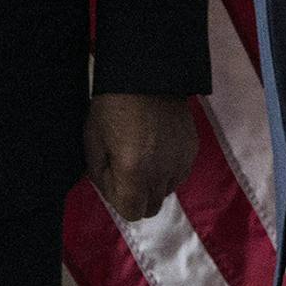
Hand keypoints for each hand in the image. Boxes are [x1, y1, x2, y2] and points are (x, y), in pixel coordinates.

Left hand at [84, 93, 198, 220]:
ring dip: (152, 182)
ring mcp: (181, 161)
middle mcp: (162, 172)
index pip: (132, 213)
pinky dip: (167, 167)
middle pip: (151, 207)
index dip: (117, 198)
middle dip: (136, 195)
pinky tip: (157, 144)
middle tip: (124, 168)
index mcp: (135, 172)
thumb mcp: (93, 140)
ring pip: (166, 191)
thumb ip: (100, 174)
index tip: (112, 173)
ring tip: (141, 153)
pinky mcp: (192, 149)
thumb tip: (111, 189)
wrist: (146, 72)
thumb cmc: (112, 104)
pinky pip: (179, 173)